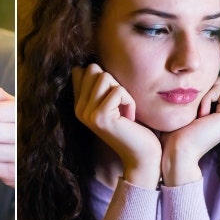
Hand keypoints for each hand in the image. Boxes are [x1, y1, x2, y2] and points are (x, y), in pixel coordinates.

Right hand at [71, 64, 160, 187]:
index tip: (112, 96)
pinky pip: (118, 91)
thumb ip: (100, 87)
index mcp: (79, 105)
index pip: (79, 71)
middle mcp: (79, 109)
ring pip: (105, 77)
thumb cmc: (132, 127)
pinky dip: (130, 101)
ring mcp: (87, 113)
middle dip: (113, 82)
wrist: (141, 156)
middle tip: (119, 104)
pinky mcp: (100, 116)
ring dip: (122, 91)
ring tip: (124, 110)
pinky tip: (129, 118)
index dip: (100, 75)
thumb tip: (93, 64)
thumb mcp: (112, 104)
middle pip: (93, 70)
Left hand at [160, 77, 219, 185]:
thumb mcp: (185, 109)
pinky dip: (205, 99)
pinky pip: (218, 89)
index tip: (189, 113)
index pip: (212, 84)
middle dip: (202, 92)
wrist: (178, 152)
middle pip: (217, 81)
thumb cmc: (174, 133)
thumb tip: (189, 72)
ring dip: (202, 96)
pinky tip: (201, 117)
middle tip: (194, 115)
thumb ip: (194, 94)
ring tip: (197, 117)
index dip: (197, 91)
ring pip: (218, 83)